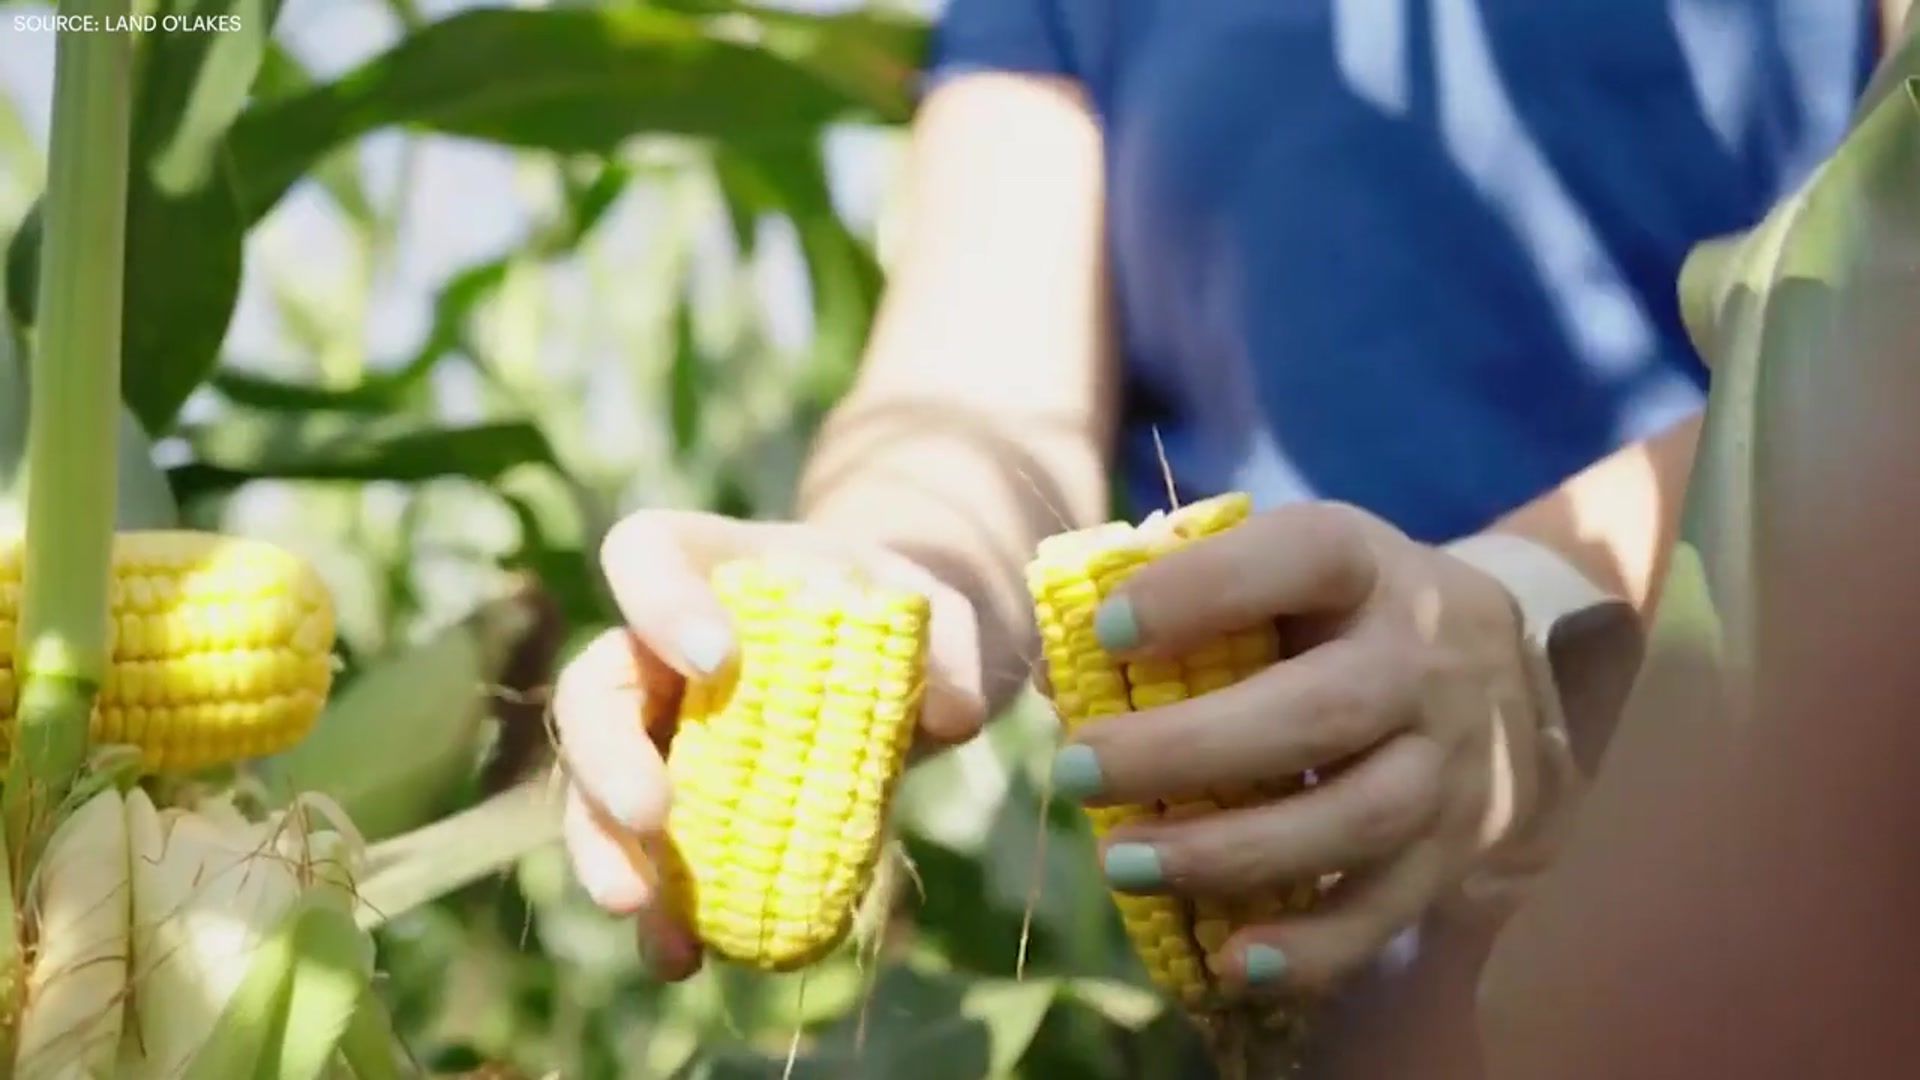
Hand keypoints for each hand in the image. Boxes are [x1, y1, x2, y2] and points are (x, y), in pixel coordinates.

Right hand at [552, 510, 987, 979]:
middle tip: (652, 817)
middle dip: (609, 758)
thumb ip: (948, 642)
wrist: (897, 662)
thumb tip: (949, 714)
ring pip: (594, 789)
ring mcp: (655, 735)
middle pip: (594, 689)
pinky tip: (684, 957)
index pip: (644, 554)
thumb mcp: (937, 606)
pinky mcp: (676, 816)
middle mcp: (656, 649)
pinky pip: (645, 861)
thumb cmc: (898, 611)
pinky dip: (659, 913)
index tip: (719, 662)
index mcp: (707, 565)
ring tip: (638, 912)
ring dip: (605, 852)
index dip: (659, 603)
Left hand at [1045, 502, 1542, 996]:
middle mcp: (1422, 657)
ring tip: (1124, 863)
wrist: (1500, 667)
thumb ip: (1177, 604)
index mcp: (1364, 564)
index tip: (1106, 629)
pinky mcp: (1458, 846)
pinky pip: (1389, 907)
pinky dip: (1313, 948)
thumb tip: (1057, 678)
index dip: (1206, 589)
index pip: (1302, 557)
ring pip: (1359, 816)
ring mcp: (1453, 757)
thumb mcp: (1278, 574)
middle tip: (1077, 770)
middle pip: (1323, 709)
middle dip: (1189, 749)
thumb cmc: (1336, 611)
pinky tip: (1230, 961)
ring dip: (1233, 852)